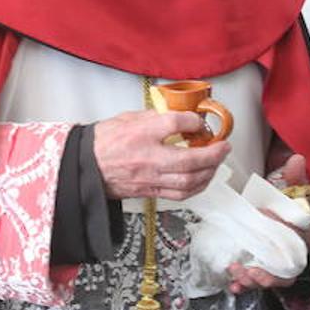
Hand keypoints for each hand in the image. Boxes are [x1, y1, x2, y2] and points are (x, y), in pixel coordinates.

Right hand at [92, 110, 228, 200]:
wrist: (86, 166)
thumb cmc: (103, 142)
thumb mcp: (128, 118)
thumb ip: (155, 116)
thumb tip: (178, 115)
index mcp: (139, 134)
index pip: (174, 124)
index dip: (193, 120)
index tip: (200, 120)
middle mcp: (146, 158)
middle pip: (188, 159)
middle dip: (213, 153)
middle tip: (224, 146)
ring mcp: (149, 178)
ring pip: (188, 181)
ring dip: (209, 172)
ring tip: (216, 162)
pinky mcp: (150, 191)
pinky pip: (180, 194)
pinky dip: (197, 186)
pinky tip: (203, 178)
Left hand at [226, 153, 309, 294]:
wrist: (289, 208)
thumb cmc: (296, 202)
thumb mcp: (297, 187)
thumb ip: (297, 176)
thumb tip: (297, 160)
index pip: (303, 240)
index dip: (287, 234)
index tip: (266, 217)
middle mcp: (297, 251)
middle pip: (288, 269)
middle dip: (270, 274)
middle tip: (253, 271)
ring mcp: (281, 260)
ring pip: (272, 277)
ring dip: (254, 279)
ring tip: (239, 275)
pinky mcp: (266, 265)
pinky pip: (258, 279)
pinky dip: (246, 283)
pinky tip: (234, 284)